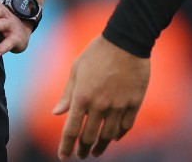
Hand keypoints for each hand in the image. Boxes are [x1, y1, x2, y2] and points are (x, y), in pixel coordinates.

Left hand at [54, 36, 148, 158]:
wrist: (126, 41)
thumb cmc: (97, 52)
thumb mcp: (77, 69)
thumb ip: (68, 94)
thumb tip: (57, 113)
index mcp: (82, 97)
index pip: (71, 130)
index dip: (66, 146)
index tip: (64, 157)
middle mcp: (100, 105)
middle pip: (90, 137)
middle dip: (84, 150)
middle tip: (81, 155)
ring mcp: (119, 106)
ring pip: (108, 135)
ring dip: (101, 146)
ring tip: (96, 151)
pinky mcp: (134, 103)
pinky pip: (126, 126)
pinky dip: (118, 135)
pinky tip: (114, 138)